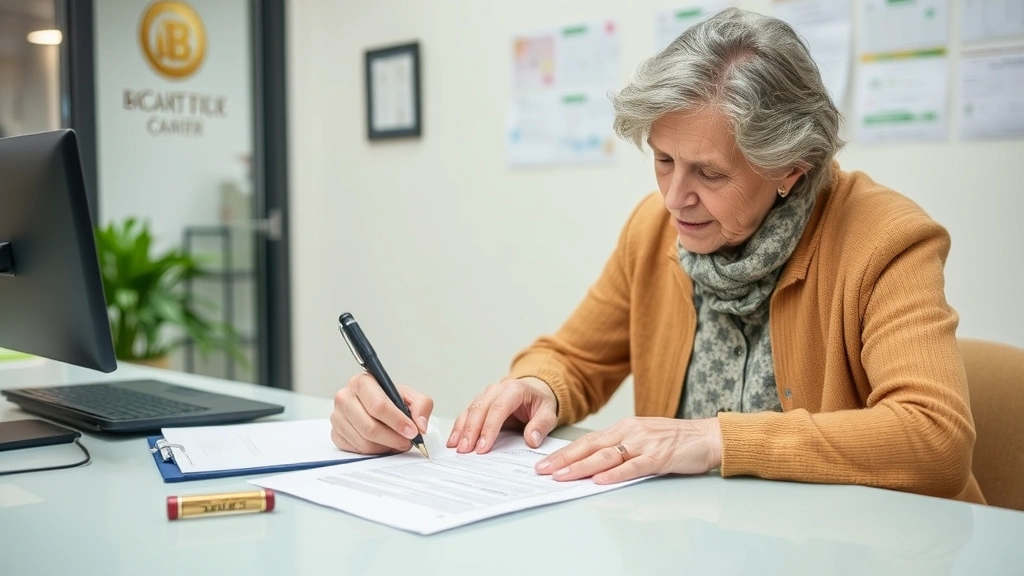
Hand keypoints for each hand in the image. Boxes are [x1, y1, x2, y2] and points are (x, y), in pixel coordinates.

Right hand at [330, 373, 433, 453]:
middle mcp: (345, 397)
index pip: (378, 405)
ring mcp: (337, 417)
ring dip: (385, 447)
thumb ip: (422, 407)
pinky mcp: (336, 434)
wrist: (376, 407)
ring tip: (397, 442)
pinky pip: (357, 450)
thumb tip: (420, 426)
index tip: (412, 432)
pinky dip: (375, 451)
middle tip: (407, 442)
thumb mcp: (411, 397)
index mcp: (362, 382)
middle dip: (393, 438)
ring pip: (364, 442)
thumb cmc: (391, 400)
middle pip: (369, 427)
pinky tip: (383, 444)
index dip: (397, 421)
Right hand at [448, 377, 557, 453]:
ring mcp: (485, 395)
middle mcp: (496, 390)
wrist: (534, 390)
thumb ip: (541, 425)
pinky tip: (454, 440)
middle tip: (466, 450)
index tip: (483, 447)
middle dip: (471, 431)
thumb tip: (531, 440)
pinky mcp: (479, 402)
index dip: (489, 428)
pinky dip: (459, 427)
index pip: (498, 408)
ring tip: (457, 448)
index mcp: (514, 390)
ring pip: (469, 410)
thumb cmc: (539, 402)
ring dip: (462, 430)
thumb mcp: (548, 412)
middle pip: (480, 409)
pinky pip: (466, 414)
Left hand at [535, 417, 721, 483]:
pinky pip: (632, 467)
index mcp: (625, 427)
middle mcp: (631, 432)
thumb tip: (595, 465)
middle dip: (564, 460)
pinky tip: (599, 480)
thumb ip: (621, 448)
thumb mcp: (644, 437)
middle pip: (591, 447)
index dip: (565, 452)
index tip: (546, 462)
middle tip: (543, 470)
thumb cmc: (676, 439)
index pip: (588, 440)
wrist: (708, 436)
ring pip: (606, 456)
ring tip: (562, 476)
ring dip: (581, 467)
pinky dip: (614, 474)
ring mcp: (644, 444)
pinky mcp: (659, 457)